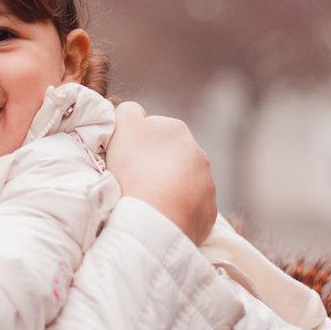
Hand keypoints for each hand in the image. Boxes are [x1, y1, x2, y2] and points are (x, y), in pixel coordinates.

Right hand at [106, 102, 216, 244]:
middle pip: (170, 157)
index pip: (153, 129)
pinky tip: (162, 215)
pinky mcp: (208, 211)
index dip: (137, 142)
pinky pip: (191, 207)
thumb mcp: (121, 125)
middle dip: (156, 165)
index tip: (126, 158)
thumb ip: (128, 111)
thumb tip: (134, 113)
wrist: (154, 219)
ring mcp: (206, 184)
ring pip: (183, 182)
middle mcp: (198, 154)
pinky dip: (178, 210)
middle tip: (135, 180)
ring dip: (168, 188)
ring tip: (148, 201)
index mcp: (177, 130)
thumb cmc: (134, 168)